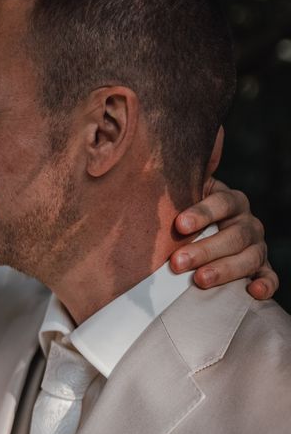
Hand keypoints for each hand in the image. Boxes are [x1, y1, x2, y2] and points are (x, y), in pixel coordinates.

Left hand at [170, 179, 277, 299]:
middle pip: (234, 235)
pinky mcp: (260, 269)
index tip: (179, 225)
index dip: (202, 213)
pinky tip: (252, 292)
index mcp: (230, 201)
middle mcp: (246, 222)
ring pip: (249, 257)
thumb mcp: (181, 196)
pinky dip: (265, 285)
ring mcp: (255, 246)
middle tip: (177, 262)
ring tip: (200, 280)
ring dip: (226, 270)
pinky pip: (270, 277)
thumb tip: (165, 141)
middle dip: (205, 250)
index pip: (222, 203)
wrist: (197, 235)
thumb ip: (176, 180)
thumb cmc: (182, 215)